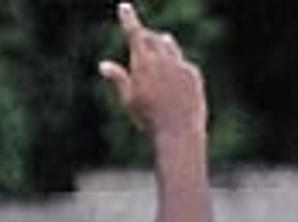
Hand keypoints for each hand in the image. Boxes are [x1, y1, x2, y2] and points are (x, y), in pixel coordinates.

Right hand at [98, 2, 205, 140]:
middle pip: (152, 37)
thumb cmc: (149, 120)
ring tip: (160, 41)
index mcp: (143, 62)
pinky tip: (175, 77)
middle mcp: (163, 59)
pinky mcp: (194, 74)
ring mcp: (180, 65)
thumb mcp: (129, 101)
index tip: (124, 7)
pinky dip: (176, 65)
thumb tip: (103, 65)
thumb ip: (118, 79)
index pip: (135, 33)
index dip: (129, 19)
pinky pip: (183, 64)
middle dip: (145, 36)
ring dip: (162, 43)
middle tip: (141, 34)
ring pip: (169, 46)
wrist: (179, 133)